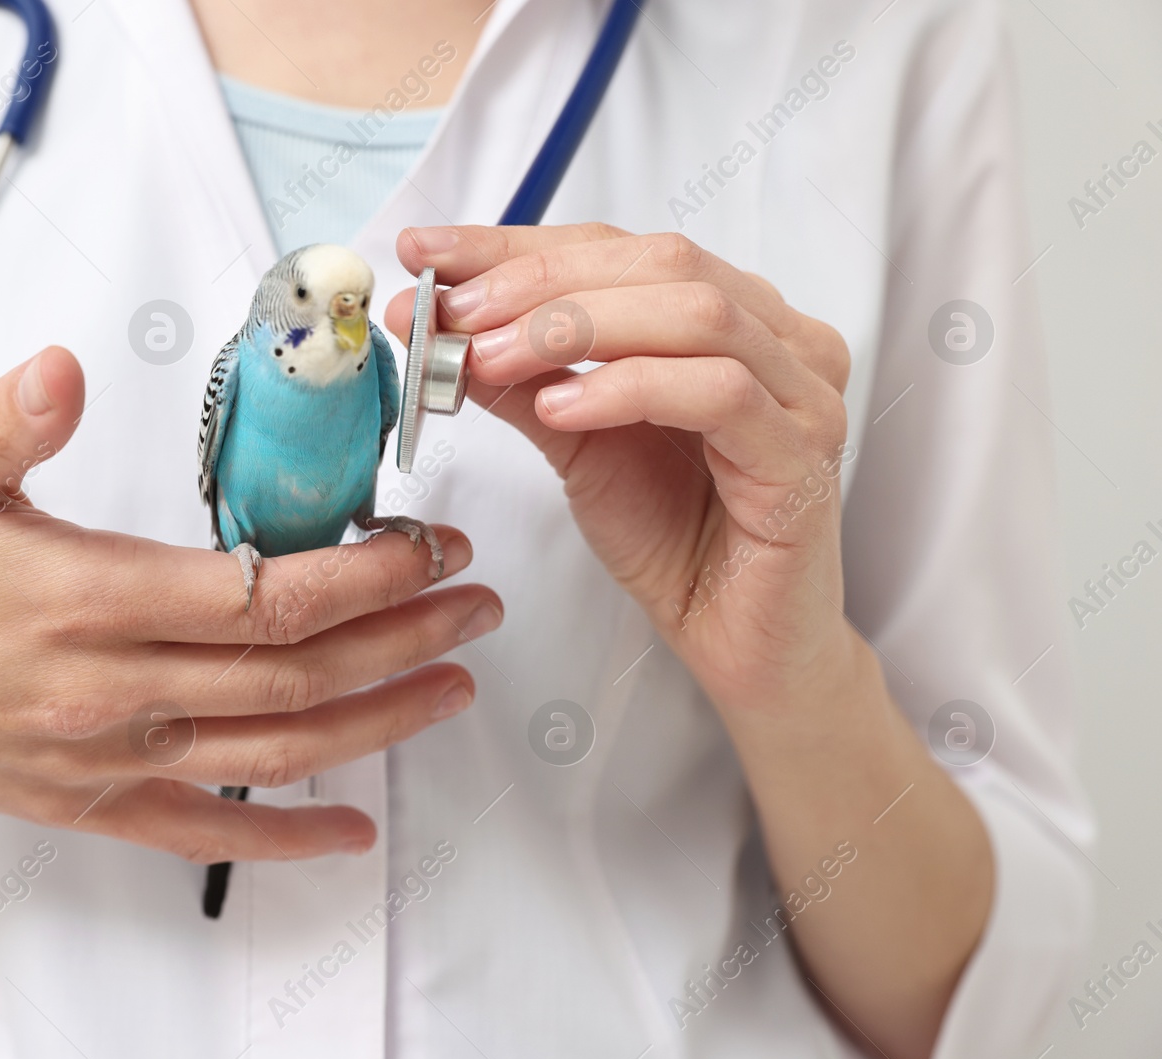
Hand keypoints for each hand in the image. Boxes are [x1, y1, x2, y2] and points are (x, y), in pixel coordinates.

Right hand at [0, 346, 499, 863]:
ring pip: (272, 751)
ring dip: (378, 722)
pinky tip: (352, 831)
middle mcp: (109, 690)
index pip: (264, 595)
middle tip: (476, 603)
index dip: (366, 574)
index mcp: (85, 599)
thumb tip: (66, 368)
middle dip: (403, 636)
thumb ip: (11, 422)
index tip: (432, 545)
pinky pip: (203, 833)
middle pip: (294, 675)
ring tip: (453, 685)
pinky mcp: (86, 803)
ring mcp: (102, 757)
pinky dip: (285, 835)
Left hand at [388, 225, 851, 715]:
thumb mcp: (573, 439)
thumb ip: (520, 376)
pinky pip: (719, 395)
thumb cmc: (668, 534)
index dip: (518, 243)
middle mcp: (780, 338)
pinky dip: (630, 389)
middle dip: (541, 279)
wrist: (733, 641)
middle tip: (456, 311)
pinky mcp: (804, 459)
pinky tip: (562, 411)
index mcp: (731, 314)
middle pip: (660, 263)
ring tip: (490, 359)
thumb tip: (437, 320)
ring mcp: (803, 394)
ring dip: (575, 327)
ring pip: (694, 314)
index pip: (617, 249)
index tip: (427, 252)